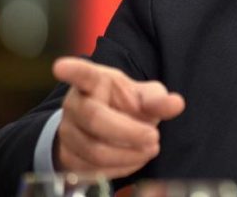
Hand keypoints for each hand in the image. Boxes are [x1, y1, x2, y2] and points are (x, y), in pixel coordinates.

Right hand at [52, 57, 185, 177]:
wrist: (106, 130)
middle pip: (94, 119)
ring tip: (150, 148)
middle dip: (128, 132)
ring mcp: (68, 131)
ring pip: (94, 150)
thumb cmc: (125, 106)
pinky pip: (93, 169)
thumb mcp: (145, 98)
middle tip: (154, 137)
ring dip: (128, 154)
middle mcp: (75, 104)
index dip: (72, 70)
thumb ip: (159, 100)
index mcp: (94, 82)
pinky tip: (136, 158)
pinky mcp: (68, 157)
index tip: (60, 66)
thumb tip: (176, 104)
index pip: (82, 74)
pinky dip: (121, 167)